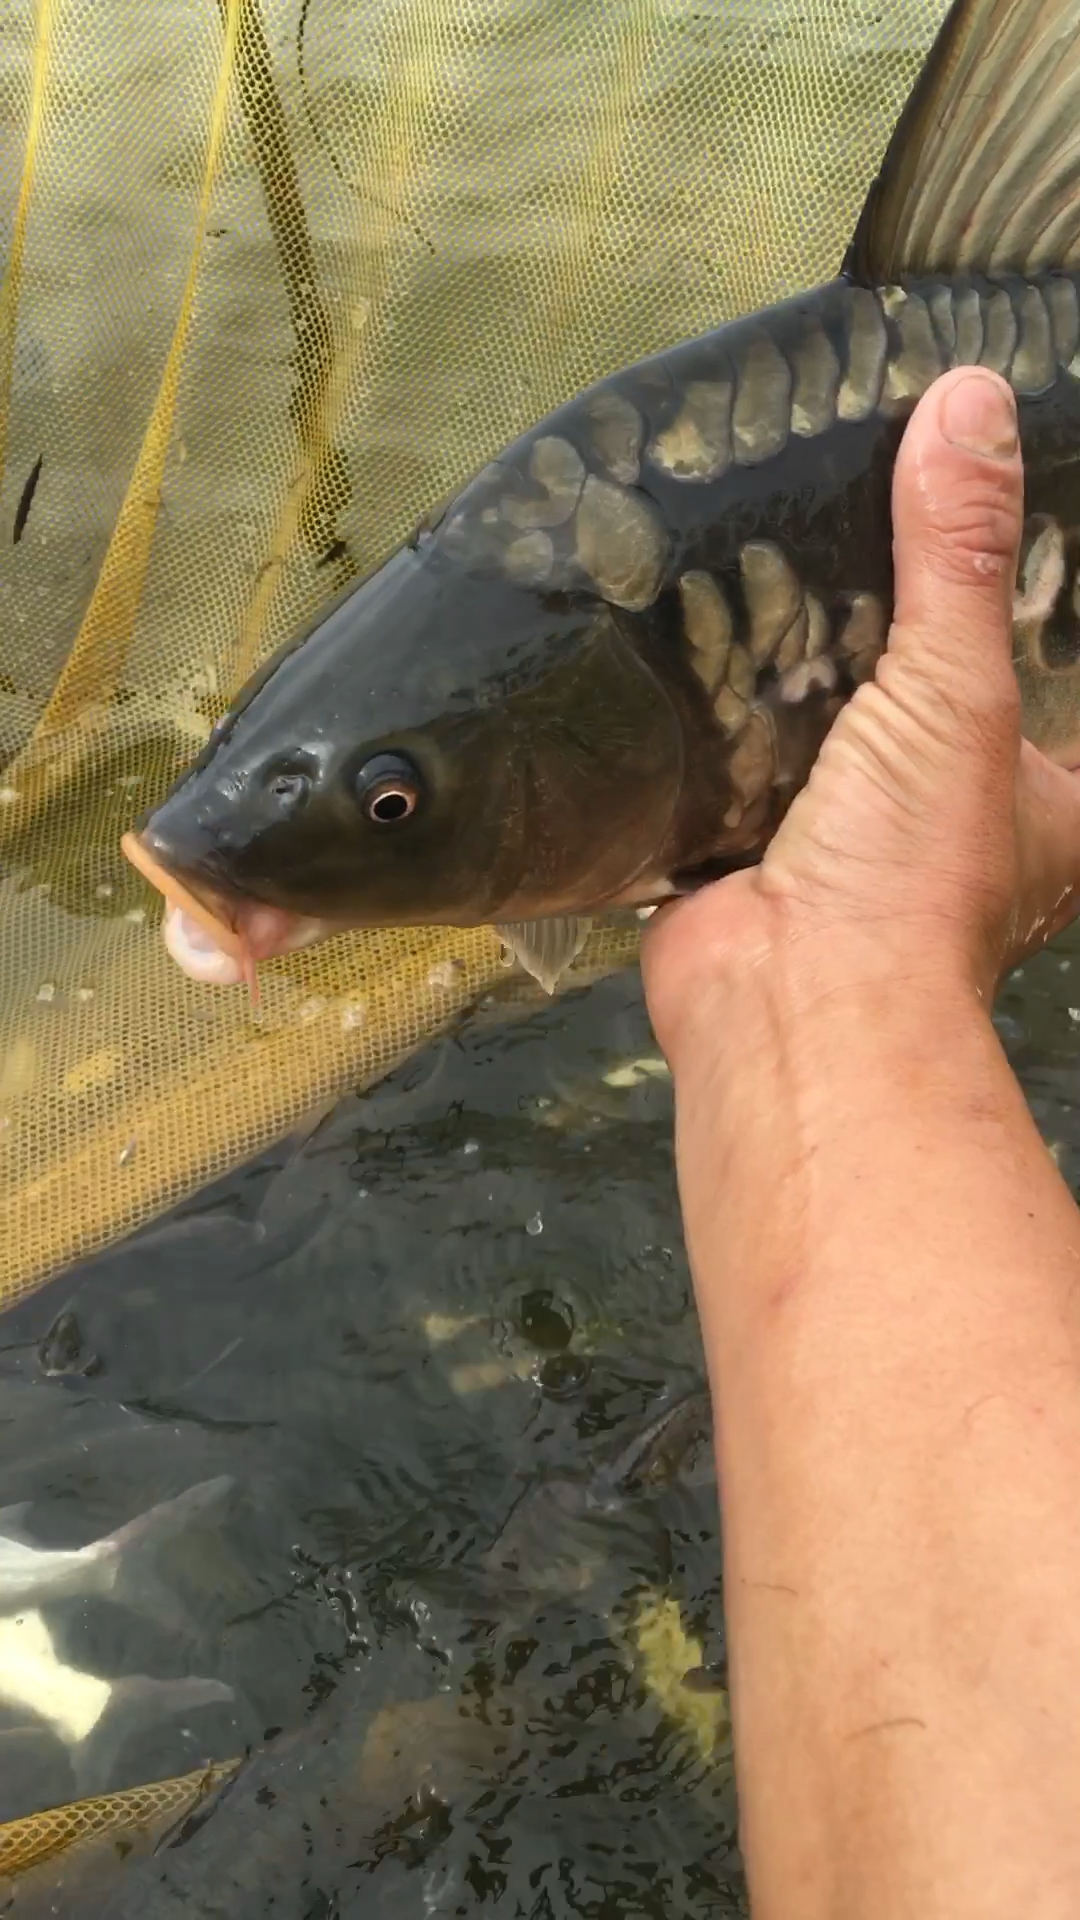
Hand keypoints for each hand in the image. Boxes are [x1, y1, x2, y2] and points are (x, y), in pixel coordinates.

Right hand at [644, 367, 1079, 1060]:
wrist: (785, 1005)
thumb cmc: (911, 880)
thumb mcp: (958, 693)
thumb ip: (960, 557)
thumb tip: (972, 406)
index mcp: (1046, 792)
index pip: (1053, 666)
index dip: (1028, 589)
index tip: (984, 503)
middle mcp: (952, 813)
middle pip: (935, 678)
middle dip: (899, 609)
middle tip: (865, 495)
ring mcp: (849, 827)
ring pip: (834, 710)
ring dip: (803, 651)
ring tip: (774, 536)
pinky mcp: (756, 839)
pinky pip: (744, 748)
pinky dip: (725, 700)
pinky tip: (697, 625)